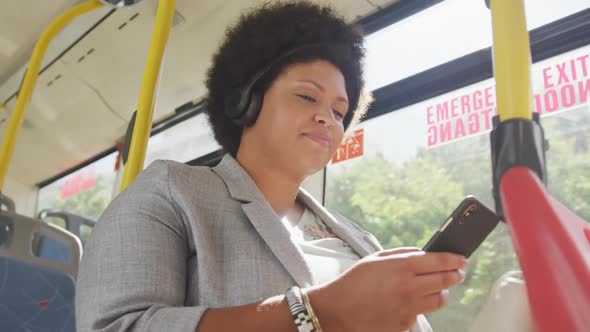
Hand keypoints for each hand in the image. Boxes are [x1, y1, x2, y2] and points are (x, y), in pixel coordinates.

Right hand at [307, 247, 465, 331]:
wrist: (337, 310)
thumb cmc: (354, 281)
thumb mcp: (375, 259)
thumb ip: (401, 254)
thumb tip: (423, 254)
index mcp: (402, 267)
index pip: (439, 261)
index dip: (455, 260)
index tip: (462, 259)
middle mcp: (409, 287)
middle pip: (445, 281)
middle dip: (455, 275)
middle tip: (458, 273)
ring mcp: (408, 308)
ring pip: (439, 299)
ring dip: (442, 292)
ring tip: (438, 288)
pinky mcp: (405, 324)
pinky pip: (421, 313)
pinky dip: (420, 306)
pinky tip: (410, 301)